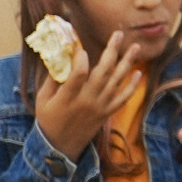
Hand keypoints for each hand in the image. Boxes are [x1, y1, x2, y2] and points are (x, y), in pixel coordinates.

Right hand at [33, 31, 136, 160]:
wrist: (60, 147)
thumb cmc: (48, 120)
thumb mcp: (43, 99)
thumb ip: (52, 79)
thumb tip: (59, 57)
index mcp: (68, 97)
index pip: (79, 73)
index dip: (80, 57)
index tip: (79, 46)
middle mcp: (87, 101)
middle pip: (103, 72)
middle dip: (112, 51)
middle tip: (119, 34)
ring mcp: (100, 107)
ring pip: (116, 82)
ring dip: (127, 63)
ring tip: (135, 47)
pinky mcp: (107, 113)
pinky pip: (123, 98)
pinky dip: (131, 86)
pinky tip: (138, 72)